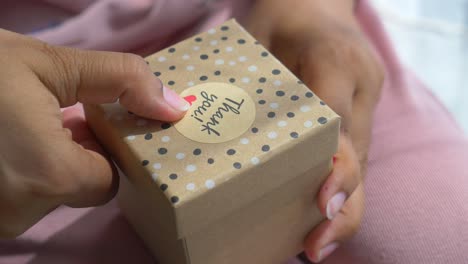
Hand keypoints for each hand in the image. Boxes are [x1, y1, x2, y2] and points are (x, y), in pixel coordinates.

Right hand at [0, 29, 188, 236]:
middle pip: (73, 190)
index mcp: (48, 177)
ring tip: (18, 127)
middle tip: (49, 118)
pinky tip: (4, 142)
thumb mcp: (48, 64)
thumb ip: (119, 80)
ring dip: (40, 163)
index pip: (107, 182)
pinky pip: (13, 198)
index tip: (87, 125)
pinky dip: (16, 172)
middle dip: (70, 155)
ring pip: (41, 196)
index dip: (101, 151)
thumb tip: (173, 106)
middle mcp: (16, 212)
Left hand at [246, 0, 383, 261]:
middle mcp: (359, 88)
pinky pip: (353, 157)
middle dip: (344, 202)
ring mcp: (365, 104)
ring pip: (361, 163)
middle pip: (359, 154)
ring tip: (316, 244)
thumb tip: (199, 125)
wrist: (318, 4)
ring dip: (344, 205)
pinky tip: (316, 216)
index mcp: (335, 61)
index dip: (334, 163)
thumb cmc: (284, 15)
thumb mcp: (259, 35)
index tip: (322, 201)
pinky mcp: (360, 117)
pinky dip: (339, 188)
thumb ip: (244, 80)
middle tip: (316, 246)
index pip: (336, 119)